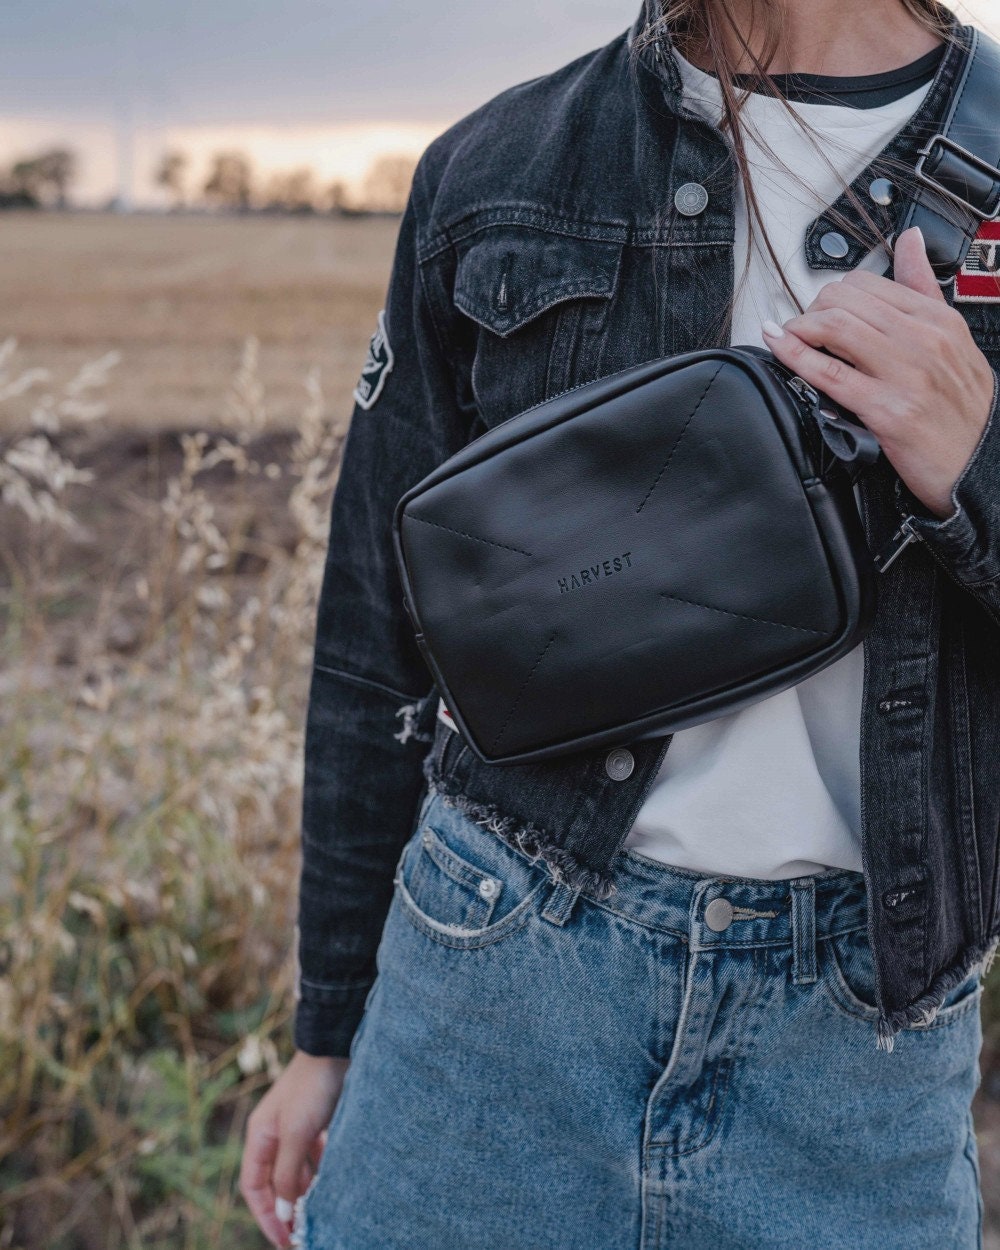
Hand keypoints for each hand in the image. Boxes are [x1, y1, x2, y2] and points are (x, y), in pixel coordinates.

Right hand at [240, 1050, 349, 1247]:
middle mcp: (274, 1134)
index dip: (266, 1216)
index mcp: (260, 1136)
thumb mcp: (297, 1133)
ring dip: (305, 1193)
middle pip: (274, 1182)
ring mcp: (295, 1128)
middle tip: (303, 1234)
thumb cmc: (312, 1087)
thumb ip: (287, 1173)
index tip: (284, 1239)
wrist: (336, 1046)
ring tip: (319, 1216)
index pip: (254, 1188)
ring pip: (296, 1171)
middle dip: (286, 1209)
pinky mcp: (316, 1122)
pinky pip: (314, 1157)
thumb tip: (282, 1212)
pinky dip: (321, 1172)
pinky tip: (333, 1184)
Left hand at [761, 225, 994, 518]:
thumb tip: (908, 242)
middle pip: (845, 301)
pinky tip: (779, 345)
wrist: (982, 462)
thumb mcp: (954, 340)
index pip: (868, 283)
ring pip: (835, 328)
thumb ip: (924, 290)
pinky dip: (795, 355)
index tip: (823, 310)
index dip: (834, 295)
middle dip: (812, 310)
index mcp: (937, 320)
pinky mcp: (887, 411)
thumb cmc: (964, 408)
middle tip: (804, 327)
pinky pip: (828, 374)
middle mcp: (922, 341)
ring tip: (791, 337)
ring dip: (800, 328)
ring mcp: (905, 375)